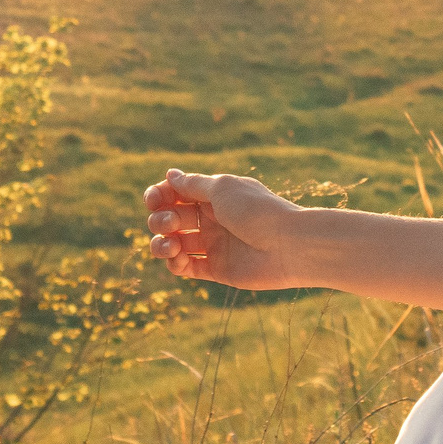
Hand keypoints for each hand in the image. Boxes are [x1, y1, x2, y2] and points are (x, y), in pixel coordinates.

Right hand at [142, 169, 299, 288]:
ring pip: (174, 244)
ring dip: (162, 244)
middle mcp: (212, 219)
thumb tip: (170, 174)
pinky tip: (179, 259)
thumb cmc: (257, 210)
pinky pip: (186, 267)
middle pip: (171, 218)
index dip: (159, 196)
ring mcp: (214, 244)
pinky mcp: (217, 269)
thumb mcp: (222, 189)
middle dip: (161, 219)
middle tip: (172, 223)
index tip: (153, 200)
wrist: (288, 246)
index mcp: (213, 196)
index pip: (176, 193)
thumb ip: (192, 185)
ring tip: (172, 245)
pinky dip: (175, 264)